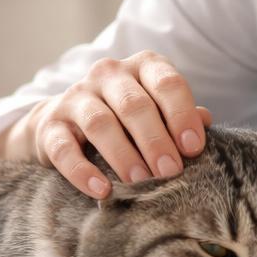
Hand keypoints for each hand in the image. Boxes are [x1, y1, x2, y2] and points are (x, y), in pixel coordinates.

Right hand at [0, 51, 211, 199]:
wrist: (64, 121)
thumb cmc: (126, 119)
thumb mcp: (157, 111)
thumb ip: (181, 116)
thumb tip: (207, 121)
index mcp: (142, 66)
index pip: (166, 83)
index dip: (182, 115)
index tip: (193, 148)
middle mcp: (108, 74)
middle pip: (134, 104)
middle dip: (155, 140)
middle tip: (171, 172)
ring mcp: (76, 97)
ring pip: (100, 122)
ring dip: (123, 155)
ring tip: (141, 181)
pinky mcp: (50, 125)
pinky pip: (64, 148)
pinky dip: (82, 171)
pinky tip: (101, 190)